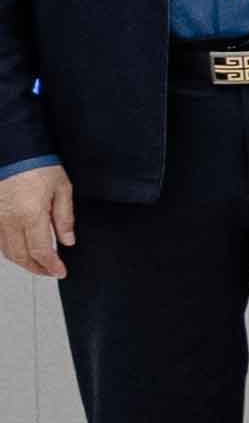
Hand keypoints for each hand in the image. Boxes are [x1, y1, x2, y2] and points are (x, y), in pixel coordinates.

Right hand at [0, 161, 71, 279]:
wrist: (13, 150)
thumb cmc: (38, 164)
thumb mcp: (62, 189)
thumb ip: (65, 218)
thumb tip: (68, 241)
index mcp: (30, 215)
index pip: (41, 252)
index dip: (51, 266)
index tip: (60, 271)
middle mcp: (9, 220)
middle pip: (21, 256)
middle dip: (37, 268)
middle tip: (50, 271)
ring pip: (6, 251)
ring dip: (22, 261)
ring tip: (38, 263)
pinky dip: (9, 249)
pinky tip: (21, 248)